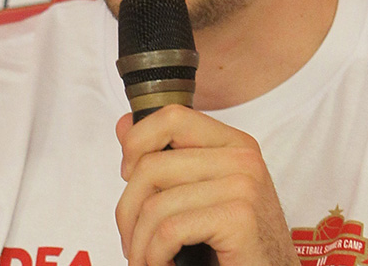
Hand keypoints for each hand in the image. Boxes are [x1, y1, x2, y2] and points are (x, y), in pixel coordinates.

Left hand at [114, 105, 296, 265]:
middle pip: (151, 166)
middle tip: (132, 240)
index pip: (171, 117)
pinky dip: (155, 256)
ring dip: (140, 242)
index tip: (128, 175)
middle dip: (128, 210)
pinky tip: (164, 264)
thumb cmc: (235, 242)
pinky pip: (170, 230)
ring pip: (155, 204)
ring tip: (146, 259)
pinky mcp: (239, 218)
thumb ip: (165, 158)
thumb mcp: (201, 193)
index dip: (137, 142)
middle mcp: (242, 158)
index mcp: (233, 143)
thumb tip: (124, 125)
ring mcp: (243, 186)